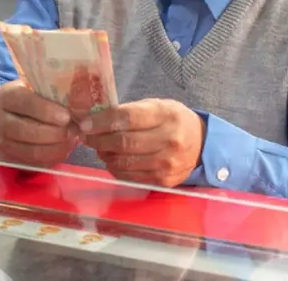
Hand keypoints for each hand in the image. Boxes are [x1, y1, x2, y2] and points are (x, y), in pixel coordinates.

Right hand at [0, 80, 79, 167]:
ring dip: (57, 148)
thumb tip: (75, 102)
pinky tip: (64, 150)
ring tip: (73, 140)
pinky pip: (33, 163)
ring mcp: (0, 142)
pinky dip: (52, 158)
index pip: (25, 103)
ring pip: (31, 151)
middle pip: (28, 131)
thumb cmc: (24, 98)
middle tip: (75, 130)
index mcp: (4, 97)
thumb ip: (47, 92)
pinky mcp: (6, 158)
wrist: (0, 115)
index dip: (46, 111)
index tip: (66, 116)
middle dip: (56, 133)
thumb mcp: (30, 87)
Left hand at [80, 99, 203, 187]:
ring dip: (105, 155)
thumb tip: (96, 119)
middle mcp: (169, 140)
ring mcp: (166, 163)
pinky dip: (115, 168)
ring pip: (124, 162)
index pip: (127, 118)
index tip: (85, 124)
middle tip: (86, 136)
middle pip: (124, 142)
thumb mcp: (157, 106)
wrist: (202, 144)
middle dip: (99, 140)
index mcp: (166, 115)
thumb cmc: (173, 121)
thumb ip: (130, 111)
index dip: (102, 122)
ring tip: (98, 147)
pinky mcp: (163, 180)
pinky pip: (130, 176)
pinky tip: (111, 159)